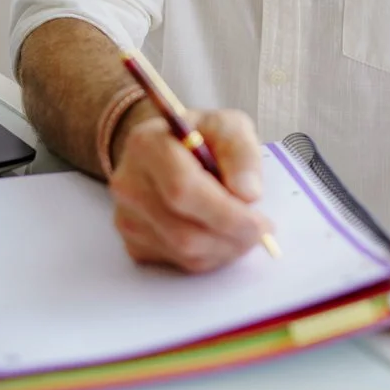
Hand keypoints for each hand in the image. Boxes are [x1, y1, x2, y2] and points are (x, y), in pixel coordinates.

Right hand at [109, 107, 272, 273]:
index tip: (260, 221)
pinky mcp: (133, 243)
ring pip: (184, 251)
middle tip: (261, 230)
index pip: (183, 189)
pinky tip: (220, 234)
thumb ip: (241, 152)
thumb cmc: (201, 137)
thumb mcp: (228, 126)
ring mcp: (127, 216)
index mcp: (147, 144)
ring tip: (245, 230)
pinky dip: (210, 256)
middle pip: (183, 229)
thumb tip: (248, 193)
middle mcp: (128, 183)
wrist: (168, 150)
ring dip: (225, 249)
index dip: (225, 212)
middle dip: (231, 236)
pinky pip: (179, 262)